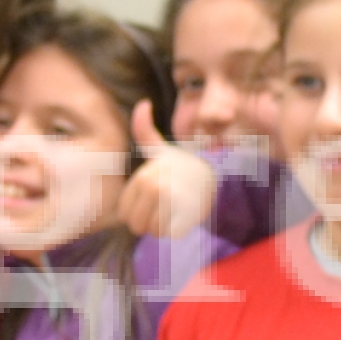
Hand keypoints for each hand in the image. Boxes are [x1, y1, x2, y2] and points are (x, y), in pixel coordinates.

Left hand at [121, 105, 216, 242]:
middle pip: (137, 226)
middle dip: (147, 222)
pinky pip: (170, 236)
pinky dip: (175, 231)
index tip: (149, 200)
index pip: (125, 213)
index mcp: (144, 177)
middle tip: (161, 208)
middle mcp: (157, 189)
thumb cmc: (180, 164)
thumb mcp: (159, 148)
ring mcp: (172, 204)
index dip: (135, 211)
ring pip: (153, 232)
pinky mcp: (188, 219)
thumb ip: (144, 129)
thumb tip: (143, 103)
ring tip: (171, 211)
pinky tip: (181, 217)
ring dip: (161, 227)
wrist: (215, 175)